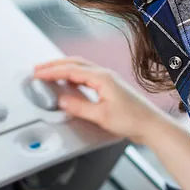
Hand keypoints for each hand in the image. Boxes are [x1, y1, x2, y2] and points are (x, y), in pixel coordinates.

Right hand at [34, 57, 162, 143]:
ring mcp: (107, 80)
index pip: (70, 70)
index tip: (38, 74)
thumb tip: (61, 100)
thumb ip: (79, 107)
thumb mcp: (101, 115)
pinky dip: (73, 76)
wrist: (151, 125)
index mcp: (101, 77)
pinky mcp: (109, 87)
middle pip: (74, 63)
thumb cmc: (132, 119)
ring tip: (49, 73)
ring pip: (80, 68)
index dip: (52, 72)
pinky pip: (86, 75)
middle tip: (38, 69)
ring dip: (63, 68)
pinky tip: (68, 83)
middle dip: (54, 65)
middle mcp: (104, 75)